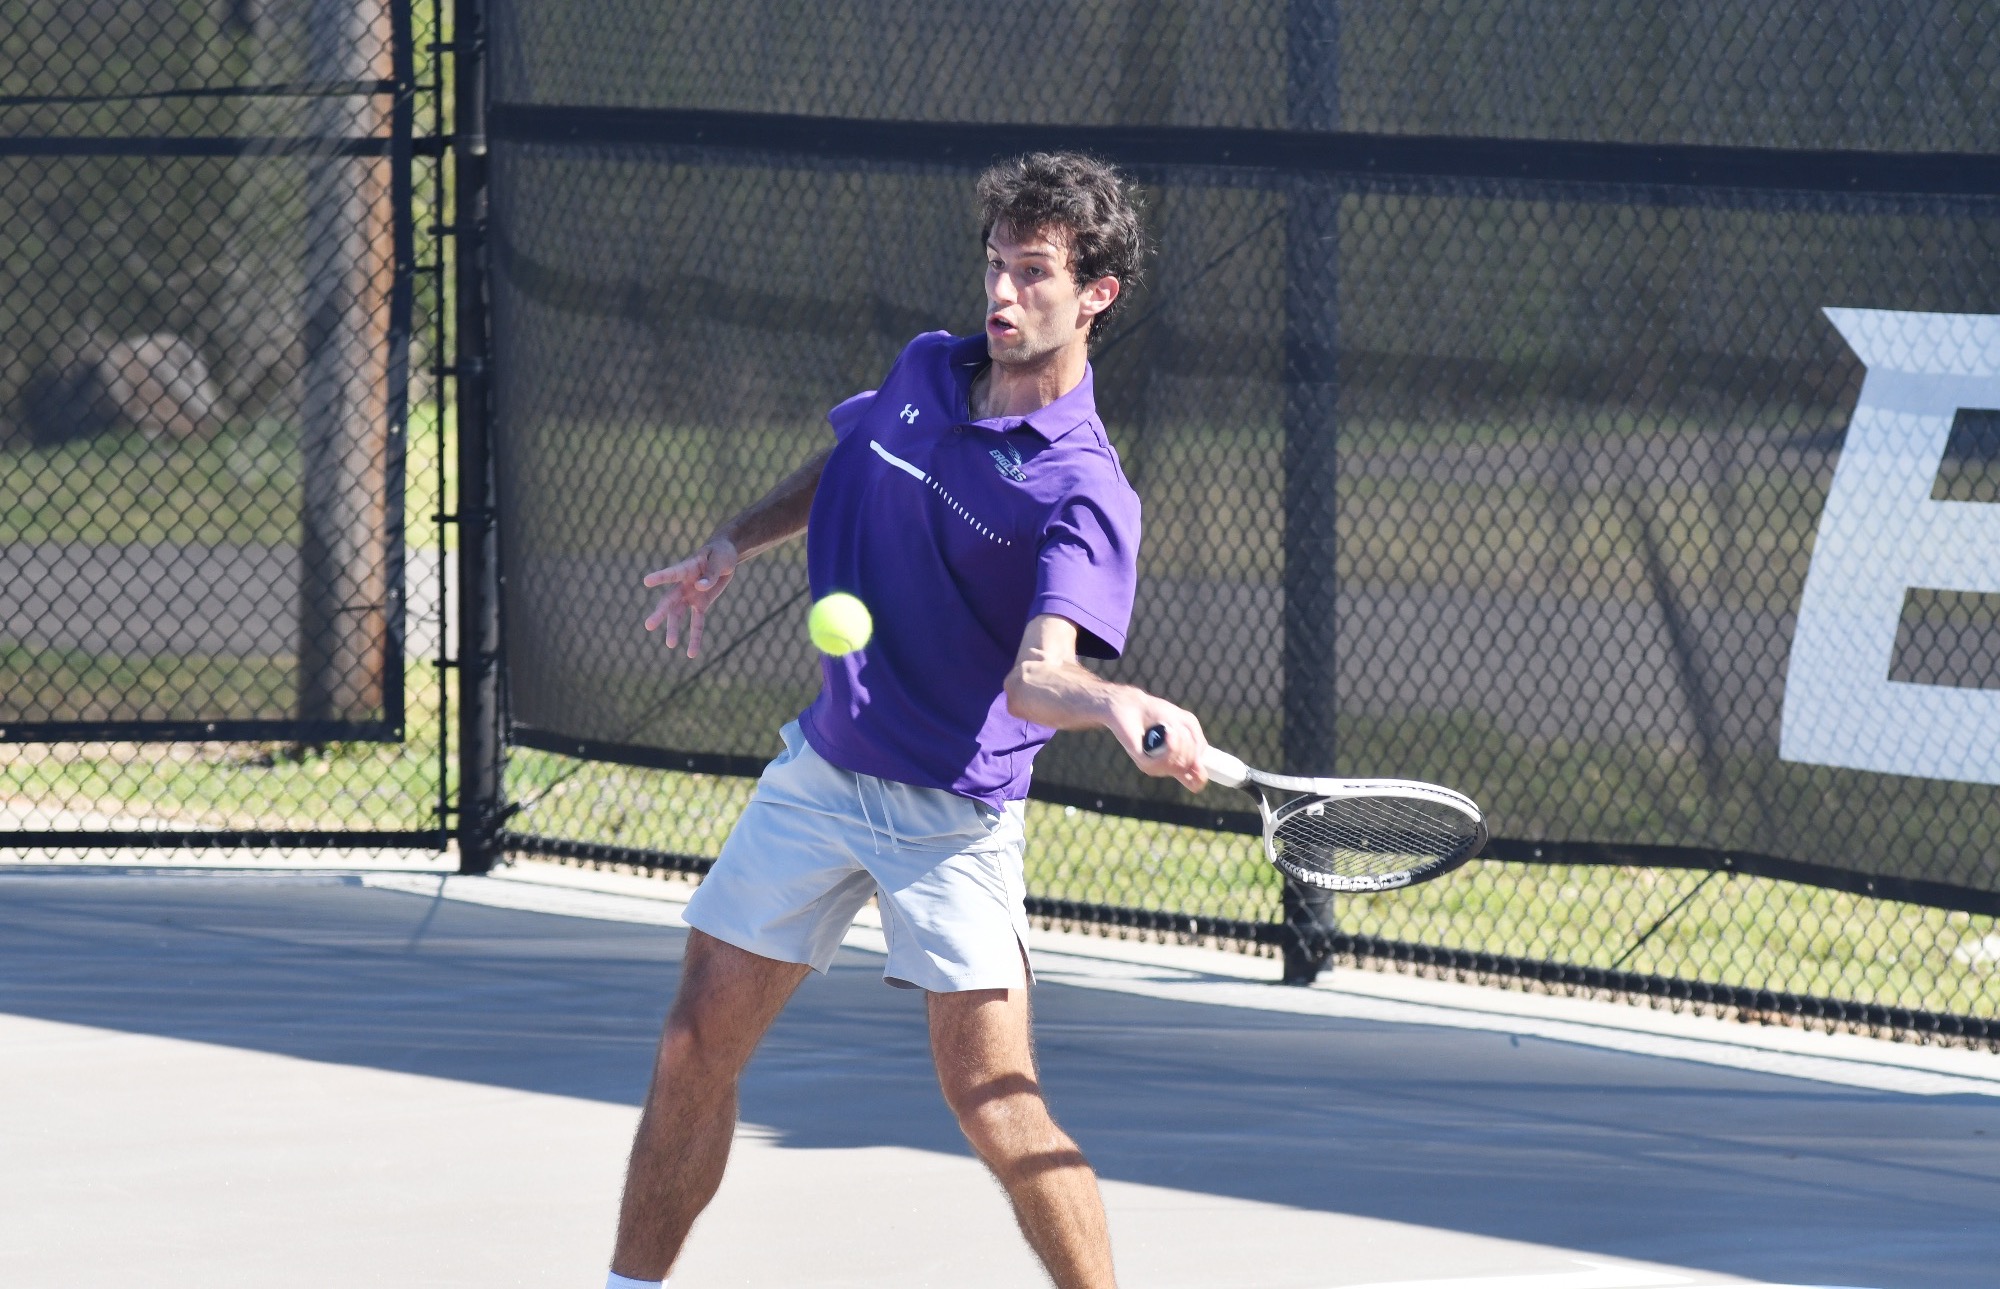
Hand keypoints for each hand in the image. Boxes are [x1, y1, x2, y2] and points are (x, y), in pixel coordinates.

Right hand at [643, 537, 738, 657]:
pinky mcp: (701, 604)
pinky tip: (691, 653)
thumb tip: (700, 587)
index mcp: (688, 568)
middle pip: (670, 600)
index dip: (660, 577)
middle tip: (648, 625)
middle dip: (660, 613)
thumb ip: (711, 573)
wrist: (725, 556)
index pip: (673, 573)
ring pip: (678, 614)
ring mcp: (690, 595)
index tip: (646, 581)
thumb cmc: (720, 553)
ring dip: (673, 629)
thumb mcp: (720, 559)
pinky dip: (695, 637)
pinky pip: (697, 623)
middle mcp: (685, 584)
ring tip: (670, 645)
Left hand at [1107, 692, 1209, 791]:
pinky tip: (1168, 733)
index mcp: (1178, 760)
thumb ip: (1199, 742)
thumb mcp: (1188, 723)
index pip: (1194, 782)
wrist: (1134, 705)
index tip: (1200, 764)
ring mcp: (1155, 766)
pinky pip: (1166, 762)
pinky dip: (1171, 746)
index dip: (1200, 777)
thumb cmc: (1158, 713)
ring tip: (1171, 729)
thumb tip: (1198, 763)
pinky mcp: (1143, 761)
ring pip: (1180, 766)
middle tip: (1178, 729)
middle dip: (1190, 746)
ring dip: (1181, 743)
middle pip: (1189, 768)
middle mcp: (1167, 766)